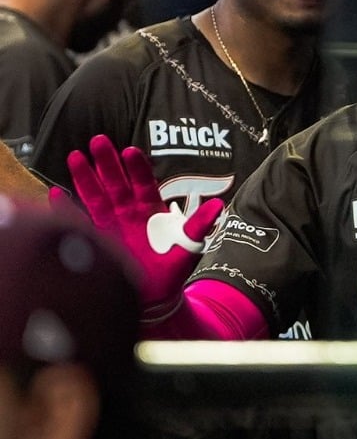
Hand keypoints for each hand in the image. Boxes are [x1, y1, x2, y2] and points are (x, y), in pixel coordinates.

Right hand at [52, 134, 223, 318]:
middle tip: (99, 140)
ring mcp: (110, 226)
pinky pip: (80, 223)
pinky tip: (57, 196)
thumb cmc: (172, 271)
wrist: (154, 298)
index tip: (130, 151)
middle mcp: (128, 214)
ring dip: (85, 178)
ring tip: (75, 156)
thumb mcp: (188, 246)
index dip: (137, 168)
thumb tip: (218, 206)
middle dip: (107, 163)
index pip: (144, 184)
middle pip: (116, 183)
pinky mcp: (96, 242)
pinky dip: (68, 211)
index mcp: (151, 211)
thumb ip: (199, 225)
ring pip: (96, 197)